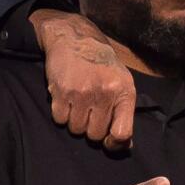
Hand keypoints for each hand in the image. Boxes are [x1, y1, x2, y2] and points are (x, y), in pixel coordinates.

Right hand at [31, 9, 135, 150]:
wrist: (77, 39)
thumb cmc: (103, 66)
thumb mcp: (122, 83)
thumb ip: (125, 113)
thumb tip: (125, 145)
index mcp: (124, 92)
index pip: (123, 133)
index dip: (114, 143)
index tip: (108, 140)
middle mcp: (105, 93)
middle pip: (95, 134)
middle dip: (91, 129)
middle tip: (89, 114)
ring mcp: (82, 93)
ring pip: (76, 129)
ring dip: (75, 122)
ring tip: (78, 105)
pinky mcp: (61, 91)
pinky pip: (59, 120)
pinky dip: (61, 115)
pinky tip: (66, 101)